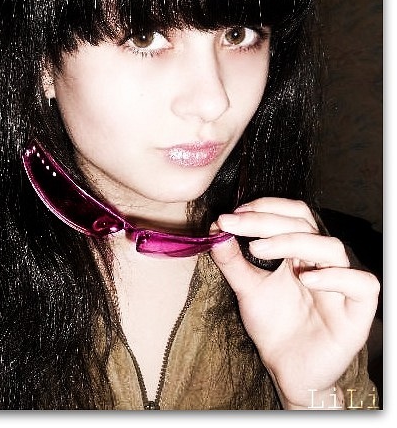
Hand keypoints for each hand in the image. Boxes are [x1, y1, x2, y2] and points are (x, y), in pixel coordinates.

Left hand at [210, 197, 379, 408]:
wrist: (287, 370)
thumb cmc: (273, 326)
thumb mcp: (246, 289)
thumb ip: (232, 261)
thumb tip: (215, 229)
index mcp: (301, 252)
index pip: (292, 214)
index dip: (265, 207)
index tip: (232, 214)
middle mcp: (323, 261)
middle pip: (305, 224)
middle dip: (266, 221)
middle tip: (235, 224)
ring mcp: (343, 285)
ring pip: (331, 247)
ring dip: (292, 241)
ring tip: (257, 249)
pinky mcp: (358, 312)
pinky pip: (362, 284)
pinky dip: (335, 277)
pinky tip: (305, 278)